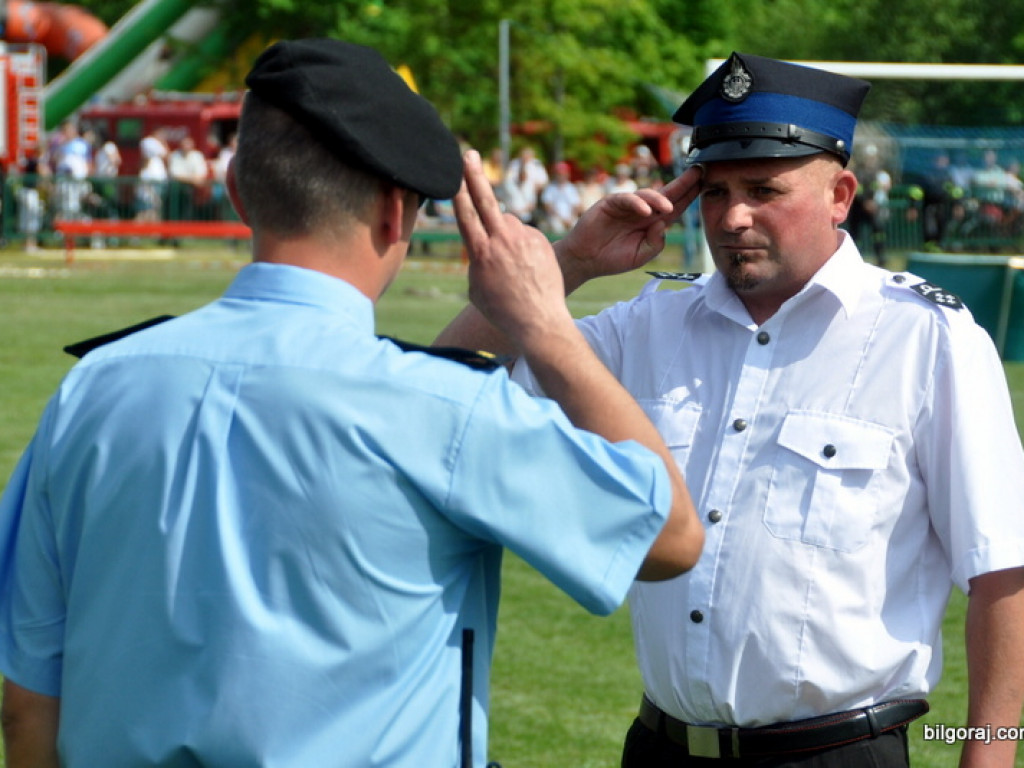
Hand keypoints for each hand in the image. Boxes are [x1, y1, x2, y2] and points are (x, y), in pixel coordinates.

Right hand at [454, 150, 573, 346]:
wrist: (539, 320)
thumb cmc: (502, 309)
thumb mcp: (477, 286)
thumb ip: (478, 257)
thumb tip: (486, 239)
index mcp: (481, 253)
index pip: (466, 214)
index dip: (458, 191)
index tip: (454, 172)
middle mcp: (502, 241)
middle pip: (486, 200)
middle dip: (474, 174)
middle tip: (469, 154)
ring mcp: (524, 239)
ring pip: (508, 223)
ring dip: (504, 234)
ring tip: (511, 264)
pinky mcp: (541, 241)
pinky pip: (525, 234)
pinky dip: (522, 244)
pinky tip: (526, 267)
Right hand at [556, 165, 702, 291]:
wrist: (586, 260)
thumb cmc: (613, 258)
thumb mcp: (641, 256)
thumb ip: (655, 244)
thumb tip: (664, 224)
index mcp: (653, 222)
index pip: (676, 206)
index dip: (690, 196)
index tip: (705, 185)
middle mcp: (643, 210)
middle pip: (667, 194)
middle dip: (683, 183)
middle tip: (699, 172)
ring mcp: (627, 206)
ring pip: (648, 195)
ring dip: (660, 199)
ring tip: (668, 208)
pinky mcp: (611, 203)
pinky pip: (626, 199)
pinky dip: (637, 203)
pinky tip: (646, 211)